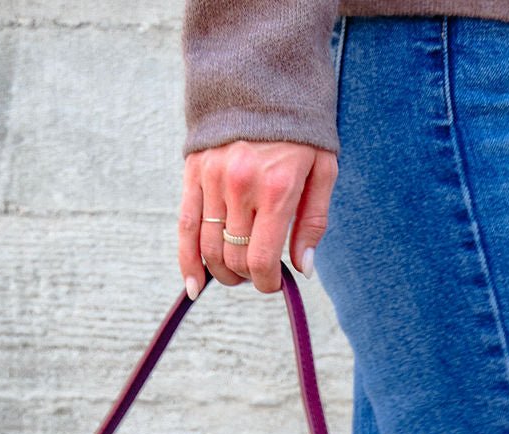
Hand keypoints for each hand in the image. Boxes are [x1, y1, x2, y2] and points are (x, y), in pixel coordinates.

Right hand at [178, 140, 337, 296]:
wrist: (264, 72)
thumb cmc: (301, 126)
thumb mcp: (324, 169)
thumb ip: (313, 222)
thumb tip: (303, 268)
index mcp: (276, 188)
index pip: (261, 258)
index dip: (266, 282)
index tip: (274, 282)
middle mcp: (240, 186)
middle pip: (233, 257)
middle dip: (246, 276)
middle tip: (258, 273)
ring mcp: (212, 179)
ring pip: (209, 248)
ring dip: (222, 271)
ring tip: (235, 272)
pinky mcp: (194, 171)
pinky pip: (185, 227)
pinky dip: (188, 261)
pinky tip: (194, 286)